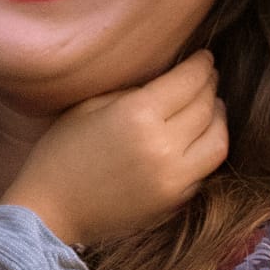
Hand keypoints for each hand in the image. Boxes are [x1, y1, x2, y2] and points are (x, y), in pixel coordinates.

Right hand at [3, 50, 227, 249]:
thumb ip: (132, 92)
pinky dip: (206, 149)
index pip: (187, 81)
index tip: (204, 58)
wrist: (51, 211)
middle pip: (206, 107)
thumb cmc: (60, 153)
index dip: (201, 66)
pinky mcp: (175, 201)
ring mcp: (173, 179)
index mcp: (137, 115)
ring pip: (218, 141)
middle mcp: (162, 147)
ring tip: (210, 107)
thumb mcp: (89, 106)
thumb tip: (168, 83)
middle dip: (210, 87)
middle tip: (207, 77)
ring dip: (218, 119)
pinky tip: (196, 138)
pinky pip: (205, 169)